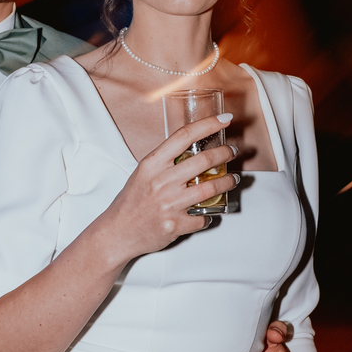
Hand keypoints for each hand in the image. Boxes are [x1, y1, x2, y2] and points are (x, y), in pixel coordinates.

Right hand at [99, 116, 237, 262]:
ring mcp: (169, 203)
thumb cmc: (130, 202)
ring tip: (233, 179)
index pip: (184, 136)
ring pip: (210, 188)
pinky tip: (210, 212)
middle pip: (203, 160)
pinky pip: (202, 218)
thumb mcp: (143, 174)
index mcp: (152, 164)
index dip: (208, 124)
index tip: (224, 119)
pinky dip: (209, 216)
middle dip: (224, 153)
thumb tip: (190, 152)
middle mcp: (162, 181)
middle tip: (230, 152)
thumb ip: (164, 163)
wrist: (118, 232)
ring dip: (227, 182)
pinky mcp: (175, 224)